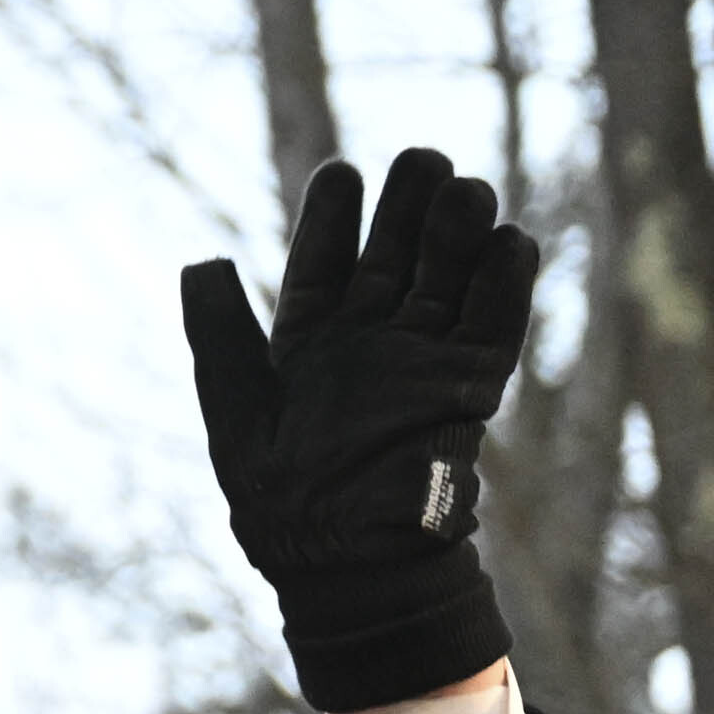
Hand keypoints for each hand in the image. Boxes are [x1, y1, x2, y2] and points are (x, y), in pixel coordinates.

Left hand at [179, 149, 537, 712]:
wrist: (336, 554)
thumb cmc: (275, 491)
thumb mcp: (233, 401)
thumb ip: (220, 328)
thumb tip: (202, 259)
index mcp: (308, 340)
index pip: (323, 263)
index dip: (332, 219)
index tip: (341, 171)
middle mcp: (370, 342)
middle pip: (395, 257)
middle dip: (407, 209)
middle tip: (421, 158)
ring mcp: (421, 362)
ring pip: (448, 280)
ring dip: (458, 235)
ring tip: (464, 186)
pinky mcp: (467, 389)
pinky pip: (494, 329)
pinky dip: (505, 288)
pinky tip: (512, 242)